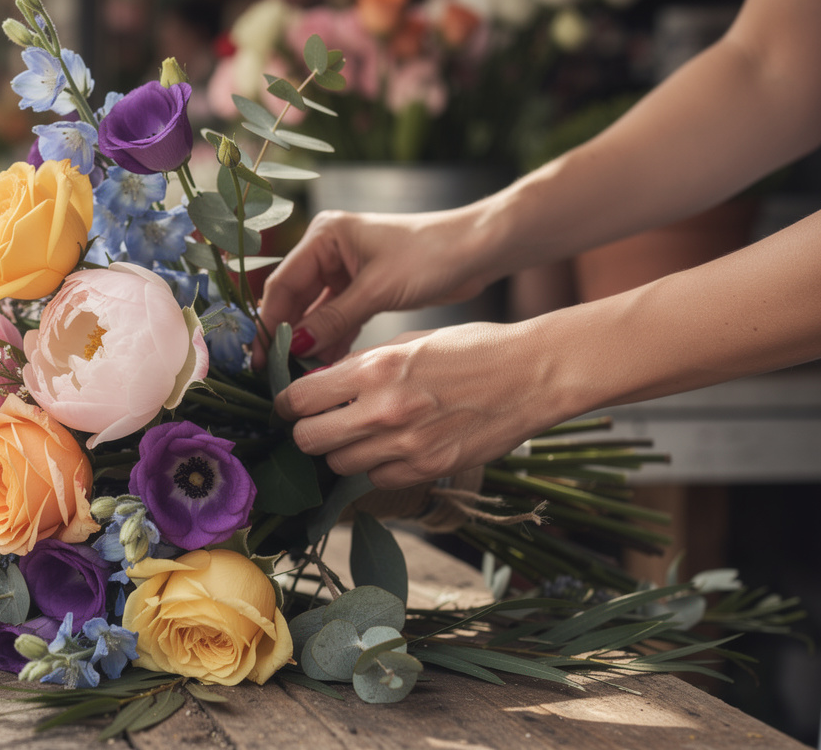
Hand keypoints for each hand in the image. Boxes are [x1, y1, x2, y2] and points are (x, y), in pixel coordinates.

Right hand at [255, 208, 493, 366]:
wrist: (478, 251)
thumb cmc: (431, 256)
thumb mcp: (378, 289)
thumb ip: (335, 319)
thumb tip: (296, 346)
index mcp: (325, 236)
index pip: (283, 283)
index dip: (269, 321)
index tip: (260, 356)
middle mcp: (328, 250)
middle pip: (294, 298)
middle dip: (286, 334)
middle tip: (274, 372)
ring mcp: (344, 270)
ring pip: (314, 312)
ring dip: (308, 340)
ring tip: (298, 374)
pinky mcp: (362, 289)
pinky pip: (336, 318)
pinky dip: (331, 340)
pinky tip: (325, 366)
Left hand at [272, 322, 568, 489]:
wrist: (532, 375)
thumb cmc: (474, 349)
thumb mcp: (408, 342)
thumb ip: (360, 365)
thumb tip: (319, 384)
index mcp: (375, 369)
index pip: (299, 399)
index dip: (288, 405)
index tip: (291, 405)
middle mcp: (384, 410)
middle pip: (309, 440)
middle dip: (307, 431)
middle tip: (319, 423)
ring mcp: (406, 446)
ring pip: (339, 465)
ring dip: (341, 451)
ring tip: (360, 433)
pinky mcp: (428, 469)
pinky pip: (377, 479)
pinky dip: (376, 467)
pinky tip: (393, 447)